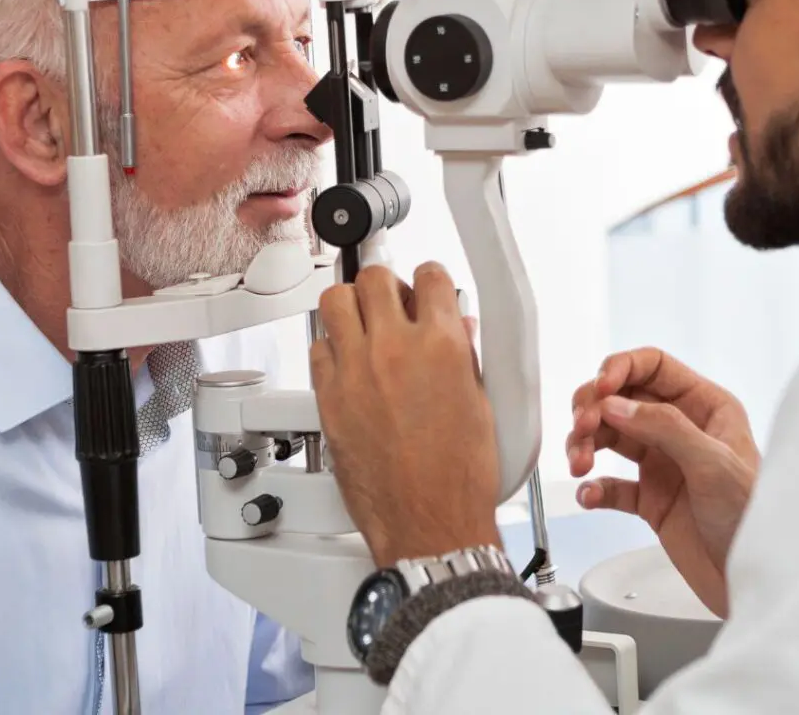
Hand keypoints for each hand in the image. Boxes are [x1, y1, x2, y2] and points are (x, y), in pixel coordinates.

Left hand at [310, 262, 501, 567]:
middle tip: (392, 304)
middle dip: (386, 286)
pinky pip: (317, 347)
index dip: (429, 280)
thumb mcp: (481, 404)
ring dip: (351, 305)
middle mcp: (394, 349)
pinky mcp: (328, 397)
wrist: (430, 524)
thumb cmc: (459, 476)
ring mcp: (355, 370)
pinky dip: (331, 347)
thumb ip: (466, 355)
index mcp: (441, 345)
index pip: (429, 275)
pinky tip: (348, 362)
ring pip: (335, 300)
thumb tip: (458, 329)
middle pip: (375, 277)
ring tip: (363, 323)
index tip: (426, 289)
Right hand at [566, 348, 759, 616]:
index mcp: (705, 407)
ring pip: (608, 437)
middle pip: (620, 399)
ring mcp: (664, 463)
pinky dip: (594, 487)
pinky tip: (589, 495)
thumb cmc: (757, 522)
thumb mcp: (713, 465)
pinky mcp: (651, 500)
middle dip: (593, 409)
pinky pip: (611, 484)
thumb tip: (614, 404)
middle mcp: (681, 429)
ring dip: (586, 445)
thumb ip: (663, 427)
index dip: (619, 369)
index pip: (652, 367)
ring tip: (580, 465)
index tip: (599, 389)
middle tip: (582, 430)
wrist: (759, 584)